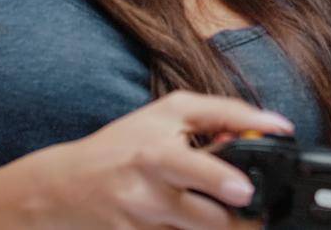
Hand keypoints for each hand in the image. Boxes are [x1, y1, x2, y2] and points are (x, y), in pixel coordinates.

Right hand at [22, 89, 290, 228]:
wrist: (63, 188)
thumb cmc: (122, 145)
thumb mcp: (166, 113)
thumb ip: (218, 114)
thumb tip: (268, 126)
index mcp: (156, 154)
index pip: (194, 166)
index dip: (222, 178)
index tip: (246, 188)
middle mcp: (149, 193)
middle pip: (210, 218)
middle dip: (239, 216)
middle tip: (251, 206)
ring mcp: (143, 225)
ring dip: (222, 225)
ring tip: (228, 210)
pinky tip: (188, 218)